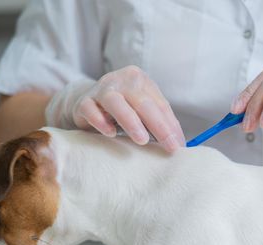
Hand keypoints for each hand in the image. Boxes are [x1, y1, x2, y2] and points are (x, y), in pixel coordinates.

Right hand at [46, 65, 184, 151]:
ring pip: (116, 103)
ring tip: (142, 140)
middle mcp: (121, 80)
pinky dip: (100, 121)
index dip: (170, 126)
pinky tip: (110, 133)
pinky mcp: (83, 102)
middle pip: (142, 102)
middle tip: (168, 146)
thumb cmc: (122, 108)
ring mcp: (101, 89)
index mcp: (140, 81)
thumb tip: (179, 144)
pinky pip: (91, 110)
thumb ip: (159, 122)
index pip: (160, 105)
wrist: (85, 101)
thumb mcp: (142, 111)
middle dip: (158, 126)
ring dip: (130, 121)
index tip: (178, 145)